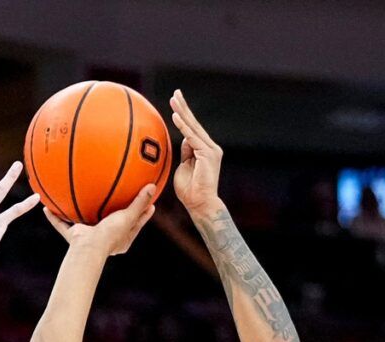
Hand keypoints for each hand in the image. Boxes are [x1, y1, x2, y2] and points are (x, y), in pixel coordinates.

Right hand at [44, 182, 157, 256]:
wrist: (89, 249)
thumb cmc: (111, 235)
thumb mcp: (129, 217)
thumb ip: (140, 202)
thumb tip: (153, 186)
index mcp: (121, 239)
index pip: (135, 224)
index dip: (143, 214)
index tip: (150, 203)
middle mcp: (104, 238)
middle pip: (111, 223)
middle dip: (114, 212)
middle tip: (120, 196)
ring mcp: (88, 236)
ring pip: (84, 223)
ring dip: (80, 214)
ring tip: (80, 199)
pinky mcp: (73, 236)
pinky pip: (61, 225)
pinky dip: (54, 218)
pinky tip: (47, 207)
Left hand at [169, 88, 222, 213]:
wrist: (200, 204)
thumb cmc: (190, 191)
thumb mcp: (184, 167)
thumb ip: (186, 152)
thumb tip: (184, 138)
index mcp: (204, 150)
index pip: (192, 129)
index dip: (184, 115)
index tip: (176, 103)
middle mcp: (210, 147)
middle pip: (194, 123)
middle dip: (184, 107)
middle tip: (176, 93)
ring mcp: (210, 150)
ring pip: (193, 127)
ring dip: (182, 112)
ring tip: (174, 99)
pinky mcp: (208, 153)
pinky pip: (192, 137)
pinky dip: (183, 126)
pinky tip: (175, 116)